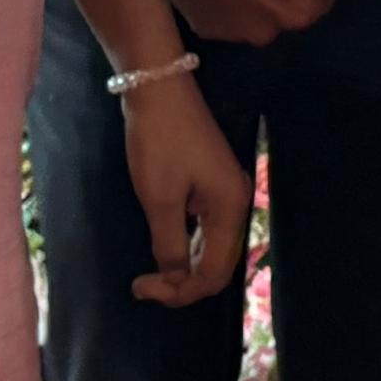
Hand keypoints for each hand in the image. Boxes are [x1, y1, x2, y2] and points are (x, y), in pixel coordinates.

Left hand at [119, 72, 250, 307]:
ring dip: (185, 267)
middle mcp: (237, 202)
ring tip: (151, 275)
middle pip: (219, 262)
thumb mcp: (159, 198)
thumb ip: (170, 244)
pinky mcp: (212, 183)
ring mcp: (226, 192)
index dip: (181, 292)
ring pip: (213, 247)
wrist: (160, 88)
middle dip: (184, 283)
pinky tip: (166, 250)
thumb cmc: (159, 143)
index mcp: (231, 208)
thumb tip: (176, 277)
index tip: (143, 289)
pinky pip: (207, 228)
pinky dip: (188, 245)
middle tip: (144, 286)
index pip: (215, 273)